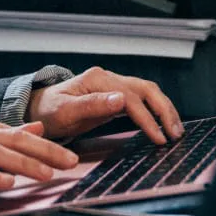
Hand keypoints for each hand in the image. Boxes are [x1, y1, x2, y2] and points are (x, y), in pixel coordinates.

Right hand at [0, 109, 79, 190]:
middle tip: (68, 162)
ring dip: (22, 163)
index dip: (45, 145)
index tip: (69, 157)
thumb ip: (5, 133)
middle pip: (10, 139)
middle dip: (43, 151)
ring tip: (45, 173)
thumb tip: (37, 129)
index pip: (16, 133)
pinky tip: (8, 183)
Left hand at [26, 67, 182, 144]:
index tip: (158, 137)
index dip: (147, 118)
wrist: (39, 109)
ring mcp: (112, 86)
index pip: (130, 97)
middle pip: (145, 89)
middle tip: (175, 133)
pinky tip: (162, 125)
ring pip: (147, 92)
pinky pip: (140, 100)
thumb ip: (92, 105)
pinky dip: (154, 111)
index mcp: (97, 79)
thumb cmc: (48, 111)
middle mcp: (108, 78)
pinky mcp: (114, 96)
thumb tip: (120, 100)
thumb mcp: (65, 112)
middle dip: (164, 110)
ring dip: (163, 109)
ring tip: (175, 131)